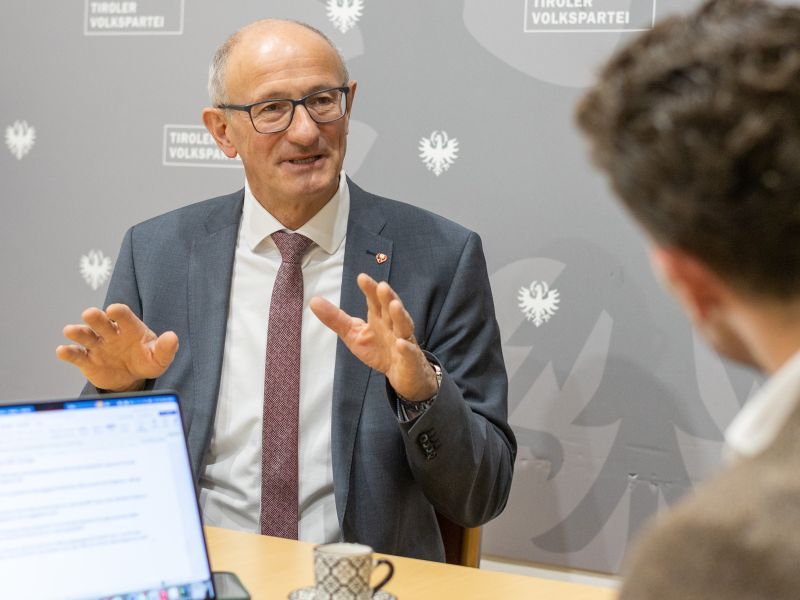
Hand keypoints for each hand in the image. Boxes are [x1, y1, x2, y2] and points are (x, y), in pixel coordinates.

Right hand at [56, 303, 178, 391]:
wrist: (132, 378)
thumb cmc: (146, 361)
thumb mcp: (159, 357)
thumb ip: (166, 348)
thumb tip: (173, 337)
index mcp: (129, 328)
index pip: (123, 315)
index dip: (118, 312)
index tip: (114, 310)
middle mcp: (110, 333)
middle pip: (100, 321)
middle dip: (95, 317)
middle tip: (90, 314)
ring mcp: (97, 346)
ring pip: (85, 336)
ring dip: (77, 332)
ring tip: (71, 330)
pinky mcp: (86, 360)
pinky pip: (76, 355)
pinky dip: (68, 352)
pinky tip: (63, 351)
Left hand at [310, 273, 437, 401]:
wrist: (402, 373)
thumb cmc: (378, 349)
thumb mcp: (353, 334)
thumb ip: (335, 318)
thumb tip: (313, 301)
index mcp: (379, 318)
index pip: (375, 301)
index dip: (370, 289)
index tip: (362, 278)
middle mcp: (393, 325)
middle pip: (391, 309)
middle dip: (387, 297)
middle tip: (382, 286)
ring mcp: (404, 341)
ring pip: (404, 326)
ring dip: (400, 316)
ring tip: (395, 306)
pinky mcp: (410, 359)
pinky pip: (409, 353)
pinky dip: (407, 348)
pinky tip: (401, 344)